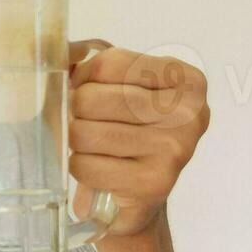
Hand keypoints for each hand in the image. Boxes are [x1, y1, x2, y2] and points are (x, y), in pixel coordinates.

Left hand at [67, 39, 210, 236]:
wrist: (143, 197)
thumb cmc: (131, 132)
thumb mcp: (126, 89)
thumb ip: (95, 65)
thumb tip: (64, 54)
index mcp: (186, 79)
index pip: (110, 63)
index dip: (84, 78)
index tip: (86, 89)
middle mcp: (187, 112)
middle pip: (93, 98)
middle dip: (77, 112)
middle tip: (86, 122)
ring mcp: (173, 149)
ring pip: (85, 133)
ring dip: (76, 141)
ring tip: (91, 145)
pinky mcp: (152, 183)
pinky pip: (87, 166)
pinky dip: (80, 167)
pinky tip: (96, 167)